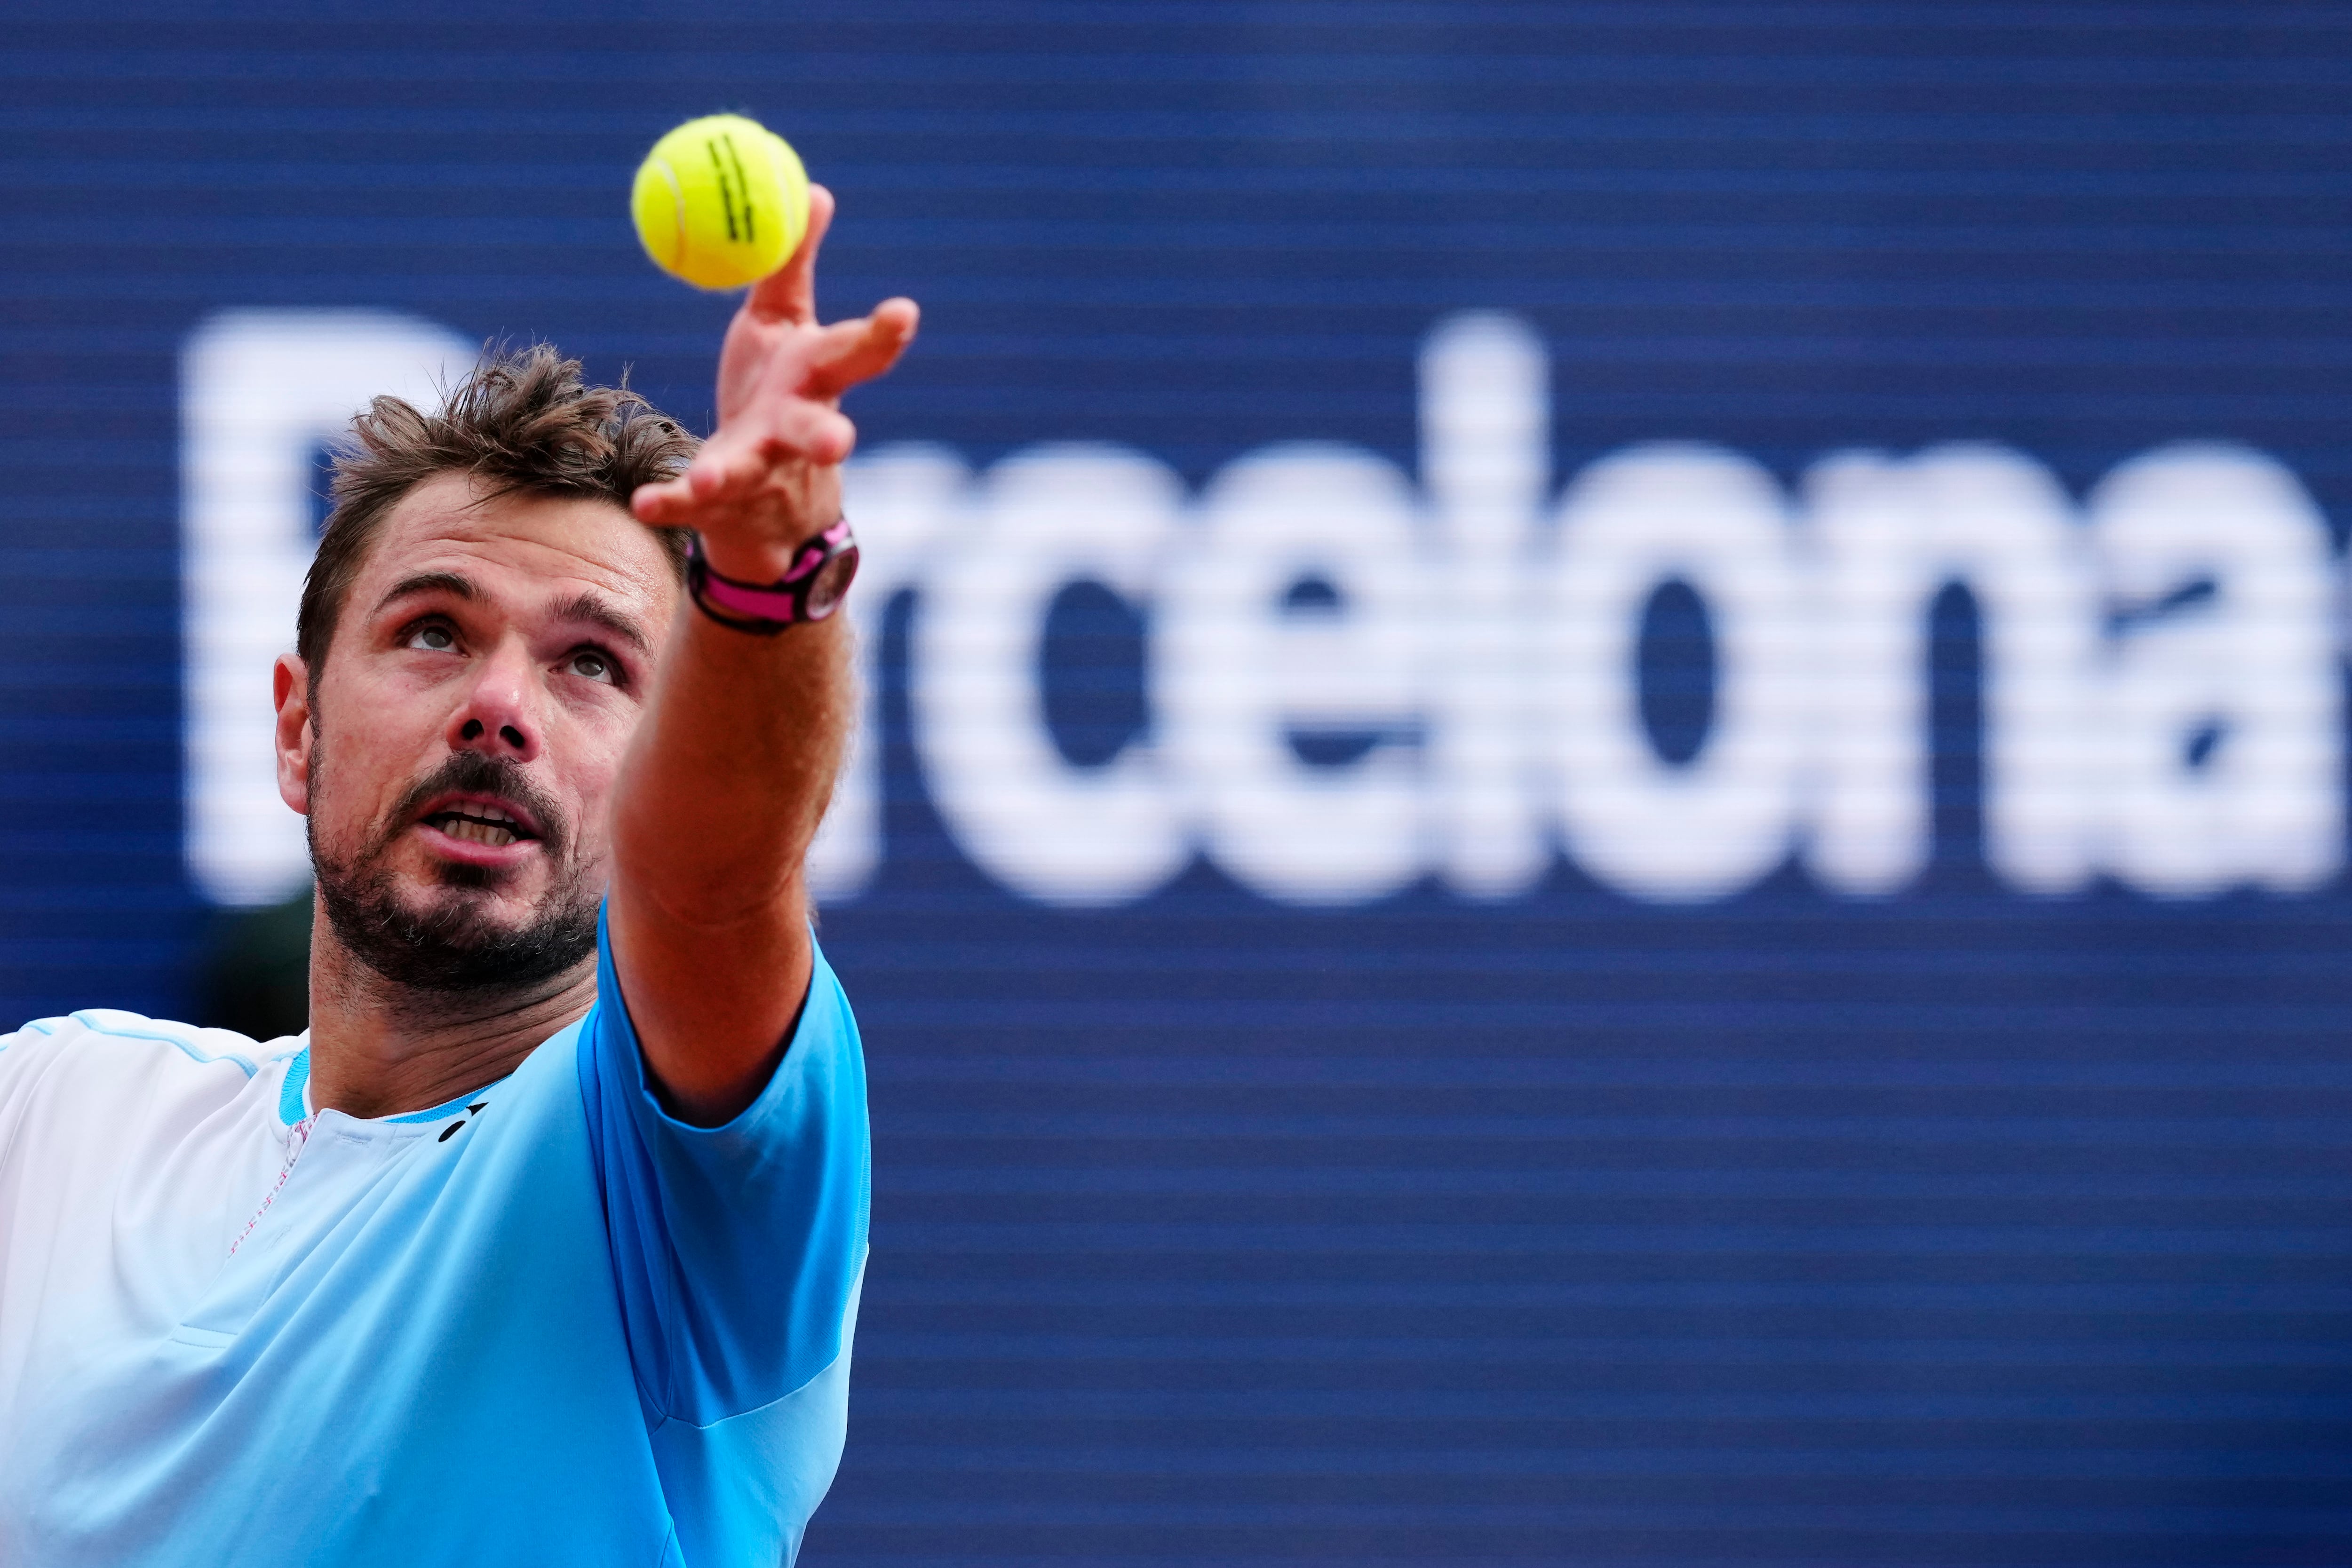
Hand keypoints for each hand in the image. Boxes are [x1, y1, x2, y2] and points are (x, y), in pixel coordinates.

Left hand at [630, 184, 919, 580]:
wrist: (762, 496)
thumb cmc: (773, 391)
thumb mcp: (783, 325)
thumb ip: (792, 265)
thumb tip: (813, 191)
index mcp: (814, 380)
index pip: (855, 355)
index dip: (881, 336)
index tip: (904, 312)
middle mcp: (794, 429)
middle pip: (816, 431)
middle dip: (827, 436)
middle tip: (839, 443)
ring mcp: (758, 470)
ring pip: (751, 471)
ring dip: (730, 472)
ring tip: (711, 476)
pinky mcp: (717, 502)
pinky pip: (690, 504)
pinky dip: (669, 503)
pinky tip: (645, 504)